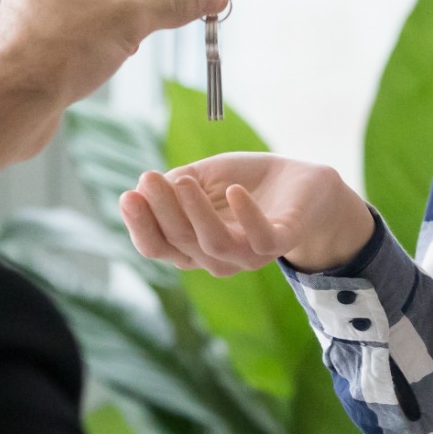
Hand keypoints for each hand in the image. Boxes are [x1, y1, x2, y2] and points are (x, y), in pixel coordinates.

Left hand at [0, 0, 226, 181]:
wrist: (9, 105)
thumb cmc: (59, 53)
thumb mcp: (129, 22)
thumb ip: (175, 3)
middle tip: (206, 4)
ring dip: (147, 7)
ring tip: (183, 22)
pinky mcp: (41, 31)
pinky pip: (91, 18)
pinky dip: (121, 25)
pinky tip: (140, 44)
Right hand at [121, 153, 376, 276]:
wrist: (304, 181)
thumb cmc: (247, 182)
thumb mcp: (204, 176)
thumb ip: (176, 184)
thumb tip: (142, 189)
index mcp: (192, 244)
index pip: (157, 246)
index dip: (140, 225)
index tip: (128, 195)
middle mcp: (216, 257)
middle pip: (179, 244)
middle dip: (160, 211)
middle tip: (149, 177)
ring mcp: (249, 254)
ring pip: (213, 245)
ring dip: (194, 213)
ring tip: (184, 182)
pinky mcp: (281, 241)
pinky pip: (260, 240)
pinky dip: (246, 216)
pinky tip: (234, 191)